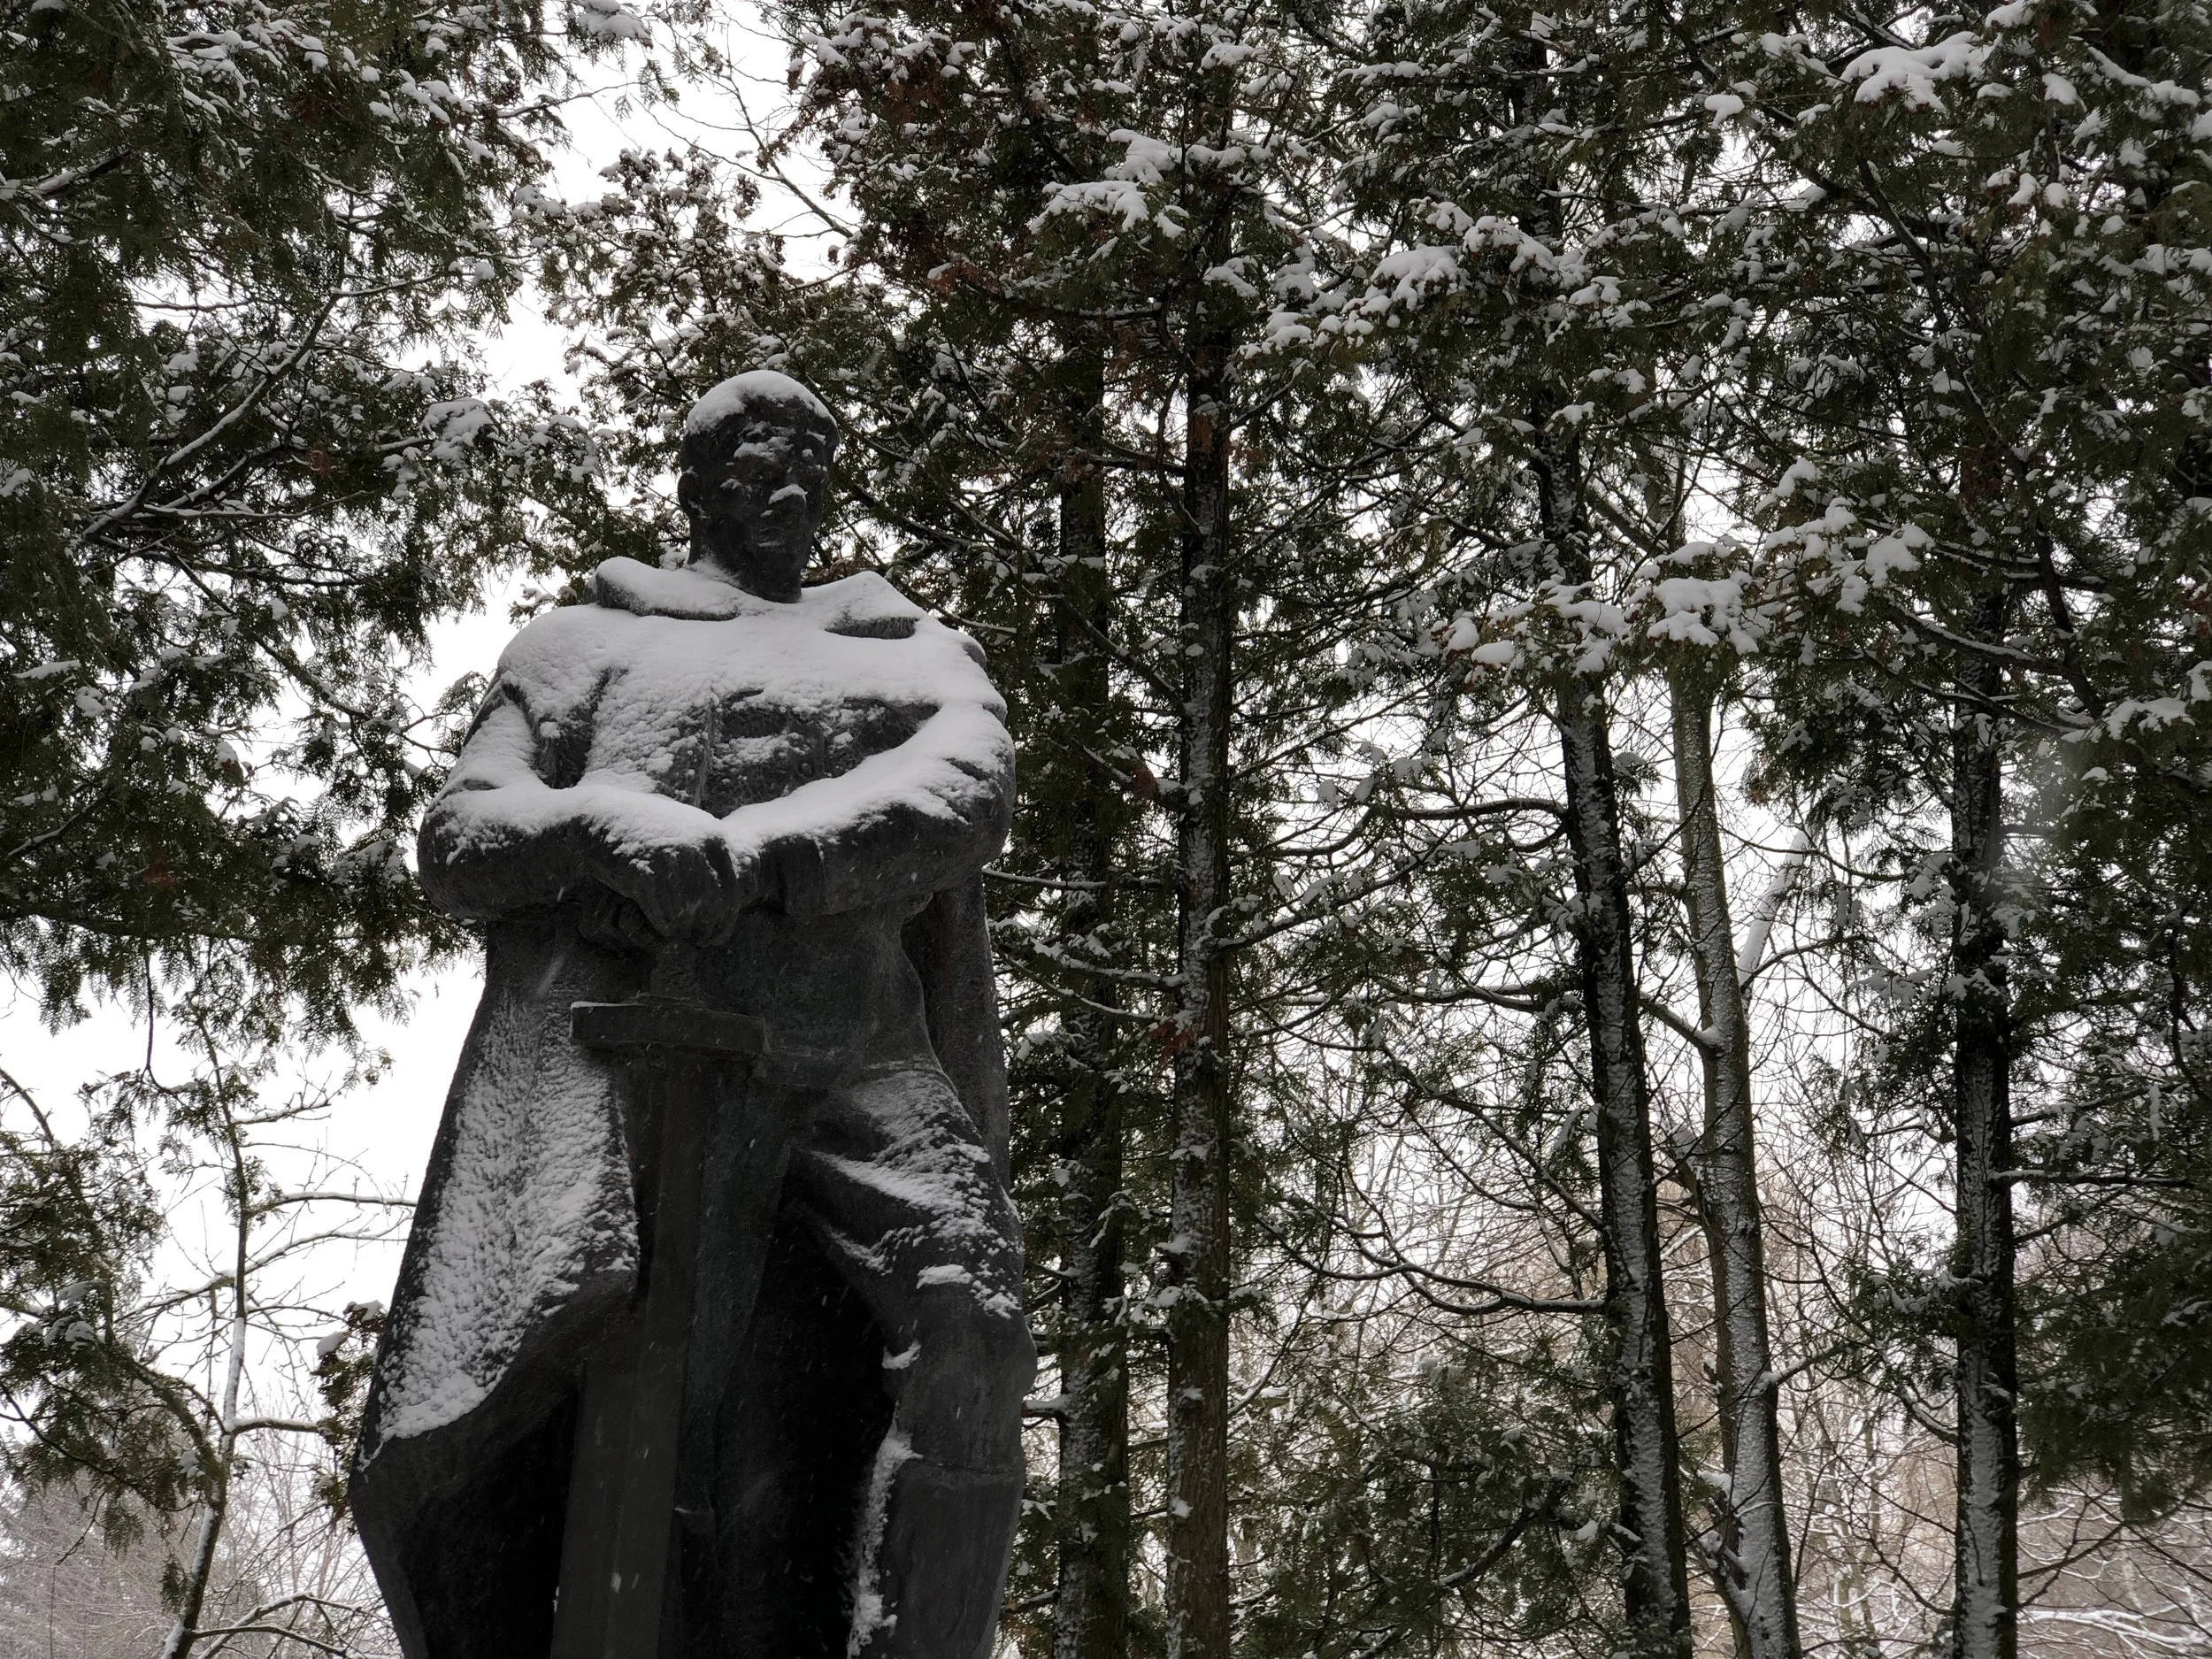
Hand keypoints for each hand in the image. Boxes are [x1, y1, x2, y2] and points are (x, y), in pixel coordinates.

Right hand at [597, 828, 760, 945]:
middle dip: (708, 929)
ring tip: (671, 929)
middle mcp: (702, 844)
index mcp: (716, 836)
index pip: (739, 889)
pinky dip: (660, 926)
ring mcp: (675, 857)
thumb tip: (752, 888)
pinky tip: (651, 919)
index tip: (712, 929)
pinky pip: (666, 917)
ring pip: (694, 915)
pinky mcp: (647, 872)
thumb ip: (717, 858)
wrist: (596, 820)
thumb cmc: (644, 833)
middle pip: (720, 906)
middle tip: (692, 939)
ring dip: (683, 930)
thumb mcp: (688, 834)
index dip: (728, 916)